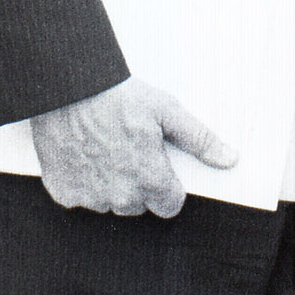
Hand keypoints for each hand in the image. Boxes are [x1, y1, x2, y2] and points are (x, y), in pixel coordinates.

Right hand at [30, 75, 235, 217]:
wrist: (66, 88)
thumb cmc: (118, 97)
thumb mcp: (166, 111)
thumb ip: (198, 139)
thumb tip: (229, 159)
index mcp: (150, 179)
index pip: (170, 206)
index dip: (167, 186)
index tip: (158, 165)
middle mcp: (120, 197)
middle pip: (139, 205)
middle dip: (138, 184)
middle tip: (129, 150)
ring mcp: (90, 198)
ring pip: (110, 203)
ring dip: (110, 184)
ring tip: (104, 149)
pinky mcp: (64, 193)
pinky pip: (81, 197)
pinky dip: (83, 181)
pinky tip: (83, 154)